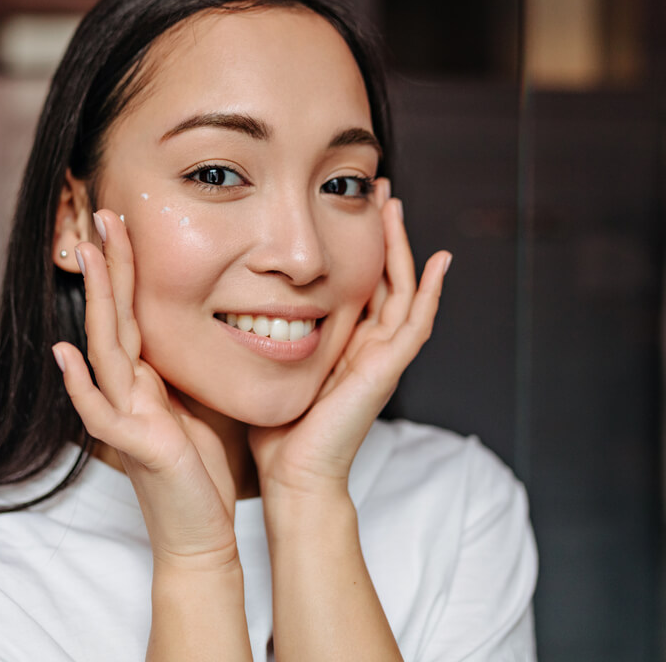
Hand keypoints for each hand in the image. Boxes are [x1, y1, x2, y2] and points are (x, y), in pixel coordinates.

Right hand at [52, 210, 239, 568]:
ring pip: (103, 349)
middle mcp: (128, 390)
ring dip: (95, 302)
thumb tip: (195, 321)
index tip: (125, 221)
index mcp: (146, 377)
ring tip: (87, 257)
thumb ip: (184, 363)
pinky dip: (79, 383)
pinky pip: (100, 410)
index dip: (128, 266)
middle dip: (108, 265)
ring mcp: (125, 415)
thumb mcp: (198, 399)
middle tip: (103, 214)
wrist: (199, 530)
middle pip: (112, 317)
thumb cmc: (202, 469)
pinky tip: (64, 354)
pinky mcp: (133, 446)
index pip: (132, 310)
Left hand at [249, 196, 449, 500]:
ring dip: (401, 246)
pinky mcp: (388, 370)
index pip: (358, 282)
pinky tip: (439, 262)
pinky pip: (417, 323)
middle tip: (377, 189)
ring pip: (403, 289)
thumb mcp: (266, 367)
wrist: (292, 476)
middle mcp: (368, 347)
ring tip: (395, 205)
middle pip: (385, 277)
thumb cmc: (274, 430)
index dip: (356, 244)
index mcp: (343, 345)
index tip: (344, 203)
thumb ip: (260, 336)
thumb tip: (227, 302)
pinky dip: (431, 292)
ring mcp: (383, 358)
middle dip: (382, 232)